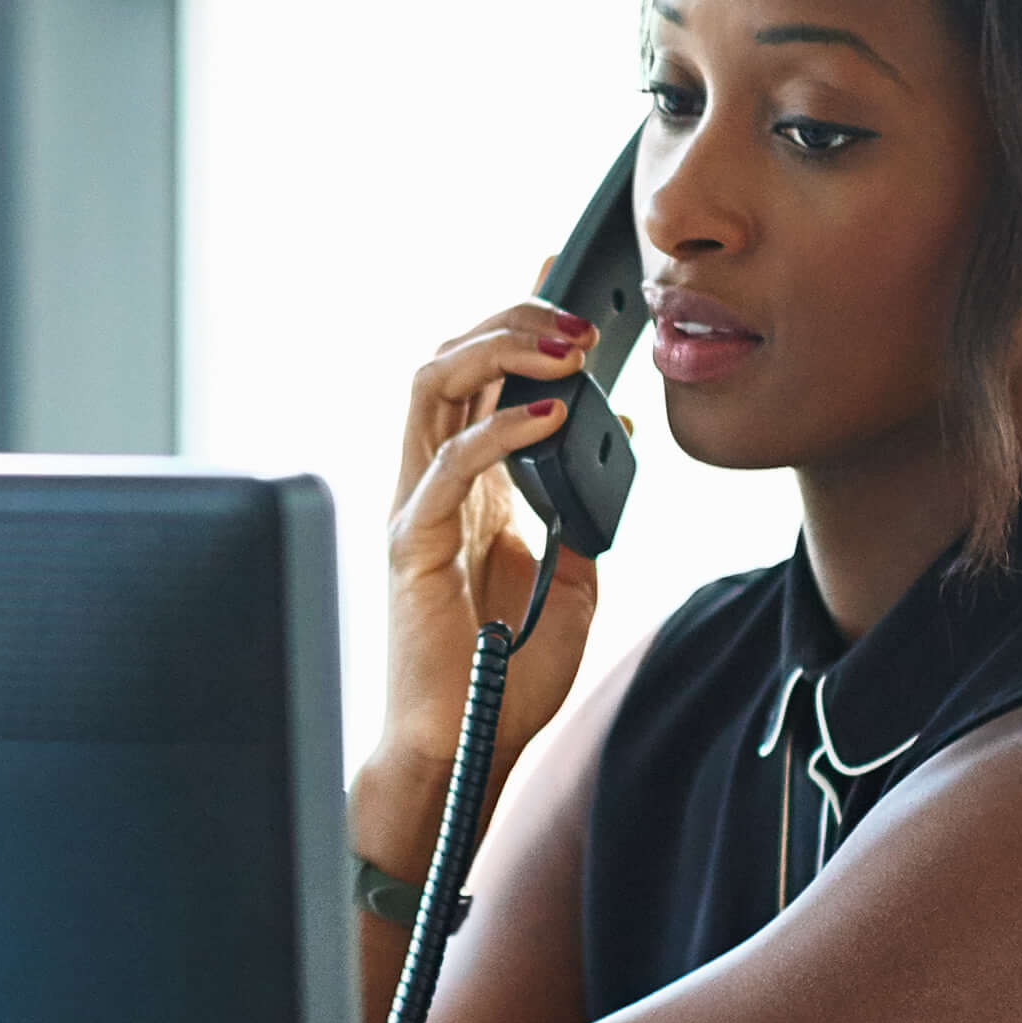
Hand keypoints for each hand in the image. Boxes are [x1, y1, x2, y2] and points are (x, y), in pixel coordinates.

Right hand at [352, 304, 609, 880]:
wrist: (463, 749)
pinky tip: (551, 417)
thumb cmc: (506, 671)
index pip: (479, 373)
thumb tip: (610, 430)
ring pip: (430, 387)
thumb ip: (580, 501)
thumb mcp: (569, 570)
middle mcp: (431, 482)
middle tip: (576, 319)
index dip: (512, 315)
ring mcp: (416, 508)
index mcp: (466, 483)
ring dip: (498, 353)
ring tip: (563, 349)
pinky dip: (499, 432)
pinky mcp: (411, 546)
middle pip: (448, 359)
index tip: (556, 273)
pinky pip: (446, 468)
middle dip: (511, 320)